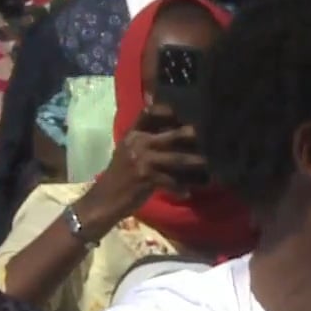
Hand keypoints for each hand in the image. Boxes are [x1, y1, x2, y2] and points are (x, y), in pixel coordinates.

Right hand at [73, 106, 207, 232]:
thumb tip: (167, 121)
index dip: (167, 111)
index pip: (149, 113)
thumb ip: (145, 137)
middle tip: (204, 137)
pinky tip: (187, 192)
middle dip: (189, 136)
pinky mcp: (146, 177)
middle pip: (170, 135)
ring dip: (193, 162)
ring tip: (206, 164)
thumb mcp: (128, 151)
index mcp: (132, 134)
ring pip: (175, 159)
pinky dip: (180, 188)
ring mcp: (142, 160)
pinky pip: (170, 181)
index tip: (184, 114)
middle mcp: (137, 143)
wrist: (104, 199)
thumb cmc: (120, 175)